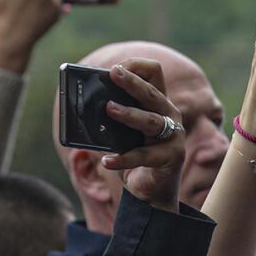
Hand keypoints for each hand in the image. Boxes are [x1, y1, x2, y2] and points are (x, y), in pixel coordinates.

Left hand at [97, 59, 187, 210]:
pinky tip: (107, 161)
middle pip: (152, 93)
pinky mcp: (171, 158)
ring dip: (129, 114)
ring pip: (151, 121)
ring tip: (109, 109)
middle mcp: (169, 115)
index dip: (136, 66)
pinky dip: (123, 159)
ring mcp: (173, 136)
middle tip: (113, 74)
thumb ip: (113, 116)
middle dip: (132, 82)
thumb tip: (82, 105)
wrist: (151, 189)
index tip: (115, 69)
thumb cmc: (135, 154)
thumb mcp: (123, 131)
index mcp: (158, 102)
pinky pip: (144, 156)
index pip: (154, 72)